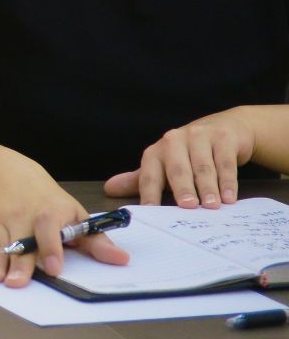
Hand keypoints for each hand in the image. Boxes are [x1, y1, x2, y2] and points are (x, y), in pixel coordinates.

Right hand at [0, 163, 128, 285]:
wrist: (8, 175)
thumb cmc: (47, 202)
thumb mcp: (75, 215)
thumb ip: (95, 241)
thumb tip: (122, 260)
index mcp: (49, 211)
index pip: (50, 228)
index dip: (52, 247)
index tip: (55, 267)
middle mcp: (21, 215)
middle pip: (20, 242)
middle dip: (18, 263)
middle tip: (17, 283)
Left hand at [104, 109, 255, 207]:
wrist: (225, 127)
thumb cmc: (189, 153)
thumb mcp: (165, 165)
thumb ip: (141, 179)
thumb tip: (109, 189)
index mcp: (156, 151)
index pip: (149, 174)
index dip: (148, 193)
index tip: (150, 211)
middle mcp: (174, 141)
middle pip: (177, 169)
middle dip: (182, 188)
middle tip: (188, 207)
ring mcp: (199, 136)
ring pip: (203, 167)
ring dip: (208, 188)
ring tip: (212, 206)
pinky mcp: (222, 137)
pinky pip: (225, 162)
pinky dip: (228, 181)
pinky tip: (230, 197)